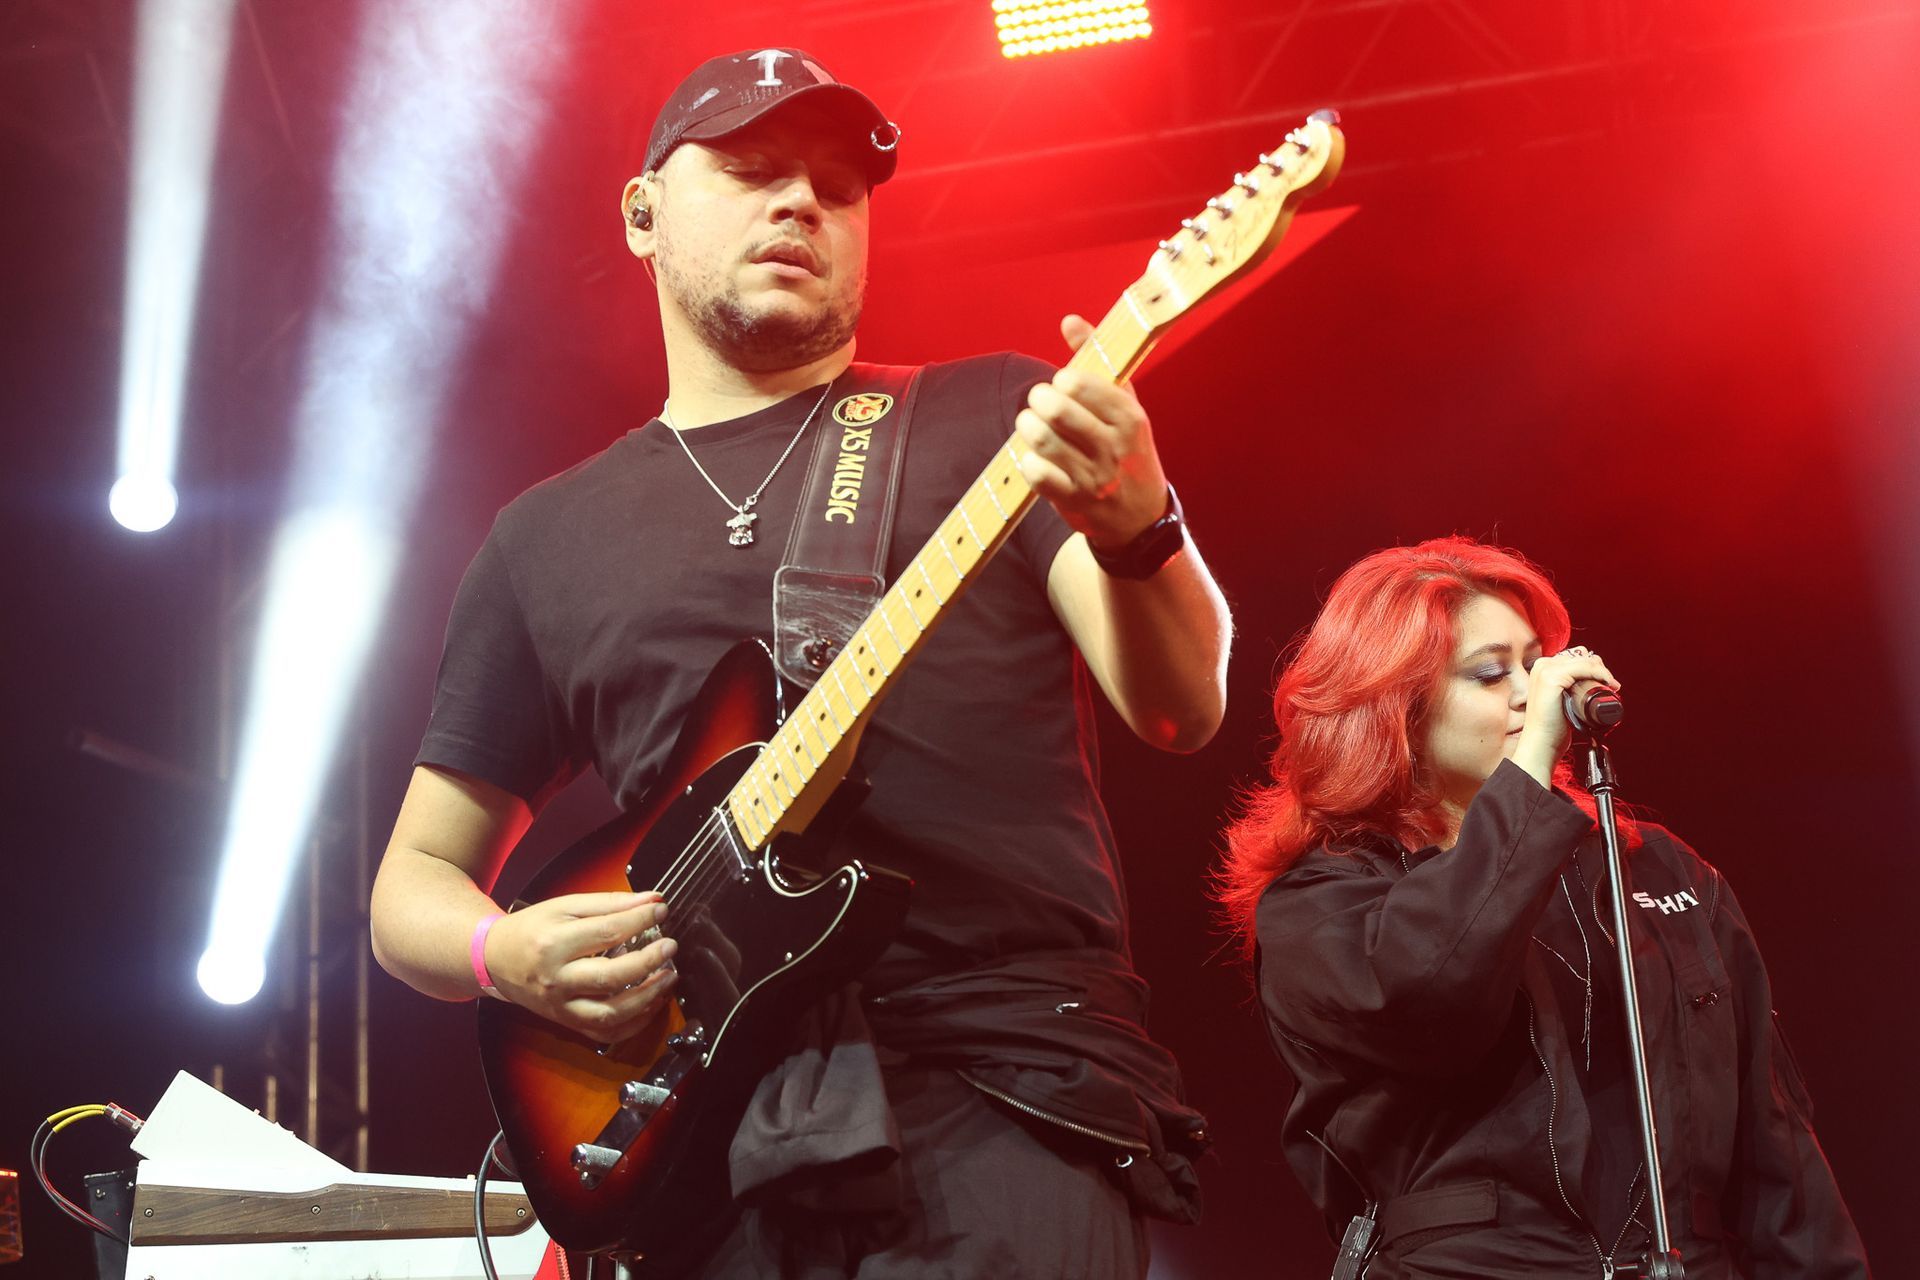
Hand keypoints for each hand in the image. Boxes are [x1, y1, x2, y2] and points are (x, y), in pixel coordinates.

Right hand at [485, 892, 677, 1042]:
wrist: (494, 959)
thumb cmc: (531, 929)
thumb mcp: (565, 906)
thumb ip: (610, 903)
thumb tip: (650, 899)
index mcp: (554, 943)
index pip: (608, 932)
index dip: (641, 920)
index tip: (661, 910)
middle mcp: (556, 979)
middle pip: (611, 977)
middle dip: (649, 962)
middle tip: (670, 947)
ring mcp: (561, 1006)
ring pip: (610, 1013)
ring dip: (647, 998)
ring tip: (668, 978)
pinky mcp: (566, 1022)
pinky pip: (604, 1033)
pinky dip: (633, 1025)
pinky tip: (651, 1005)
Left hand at [1014, 314, 1169, 547]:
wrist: (1141, 519)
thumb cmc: (1127, 451)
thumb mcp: (1124, 406)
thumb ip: (1098, 361)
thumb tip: (1069, 320)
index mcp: (1130, 418)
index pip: (1080, 384)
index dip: (1061, 381)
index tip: (1063, 386)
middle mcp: (1114, 448)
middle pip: (1056, 409)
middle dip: (1039, 400)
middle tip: (1039, 403)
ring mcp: (1095, 478)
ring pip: (1042, 441)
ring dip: (1027, 428)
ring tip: (1029, 425)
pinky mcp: (1074, 503)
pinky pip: (1036, 476)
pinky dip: (1027, 462)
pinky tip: (1033, 458)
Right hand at [1512, 645, 1621, 784]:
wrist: (1541, 743)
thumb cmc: (1551, 727)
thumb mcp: (1561, 701)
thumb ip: (1569, 689)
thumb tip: (1590, 682)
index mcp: (1542, 669)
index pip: (1576, 657)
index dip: (1594, 666)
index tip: (1607, 682)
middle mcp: (1542, 666)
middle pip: (1582, 656)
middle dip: (1599, 668)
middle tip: (1610, 685)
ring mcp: (1545, 670)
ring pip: (1585, 660)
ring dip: (1602, 671)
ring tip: (1610, 686)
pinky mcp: (1552, 677)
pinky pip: (1584, 668)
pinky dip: (1599, 673)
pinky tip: (1606, 684)